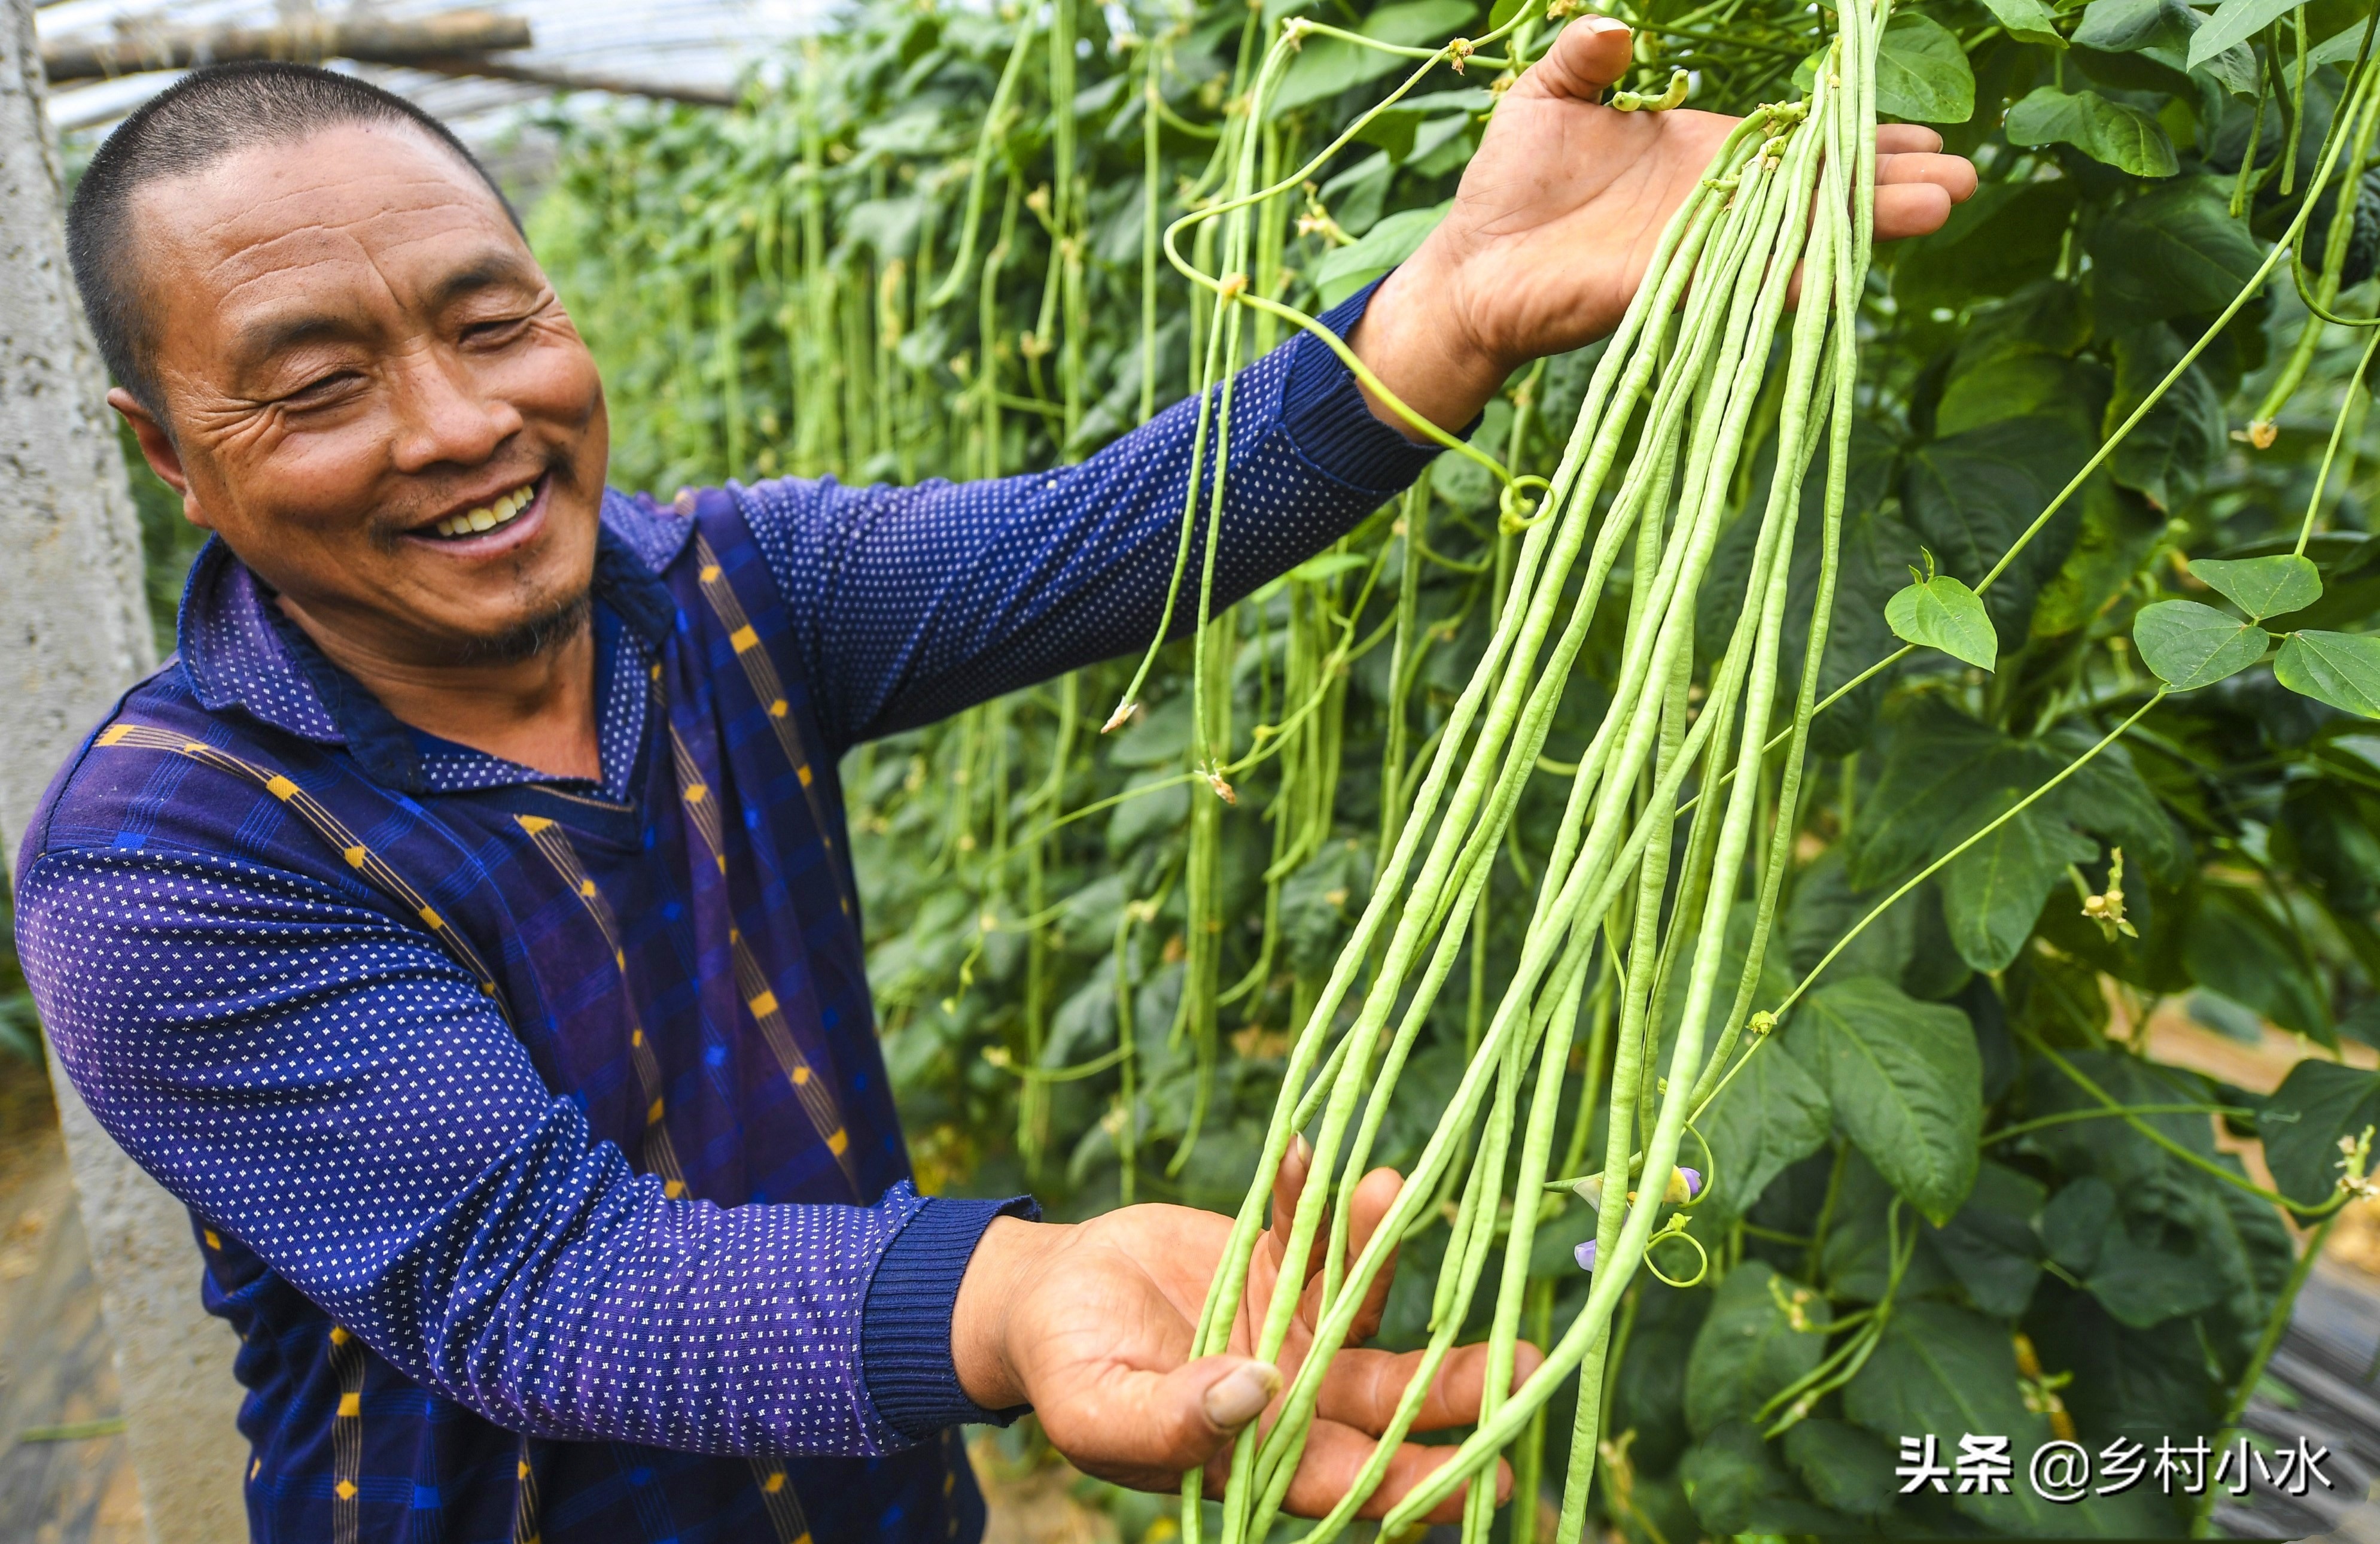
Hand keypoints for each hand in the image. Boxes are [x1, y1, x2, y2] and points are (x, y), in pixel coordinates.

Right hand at [950, 1141, 1537, 1519]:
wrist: (1044, 1296)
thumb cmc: (1065, 1371)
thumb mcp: (1099, 1410)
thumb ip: (1170, 1420)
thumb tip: (1254, 1394)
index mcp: (1257, 1455)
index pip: (1350, 1479)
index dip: (1419, 1482)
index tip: (1490, 1479)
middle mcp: (1294, 1396)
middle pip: (1386, 1395)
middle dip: (1453, 1382)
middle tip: (1526, 1362)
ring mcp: (1292, 1323)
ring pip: (1362, 1297)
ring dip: (1381, 1247)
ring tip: (1388, 1189)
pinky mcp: (1277, 1257)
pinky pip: (1305, 1224)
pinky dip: (1306, 1190)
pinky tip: (1304, 1151)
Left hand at [1349, 15, 1979, 432]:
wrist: (1470, 262)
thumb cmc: (1509, 183)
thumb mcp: (1546, 97)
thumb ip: (1585, 58)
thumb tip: (1613, 23)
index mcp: (1705, 155)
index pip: (1799, 143)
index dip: (1857, 135)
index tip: (1924, 132)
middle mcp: (1718, 205)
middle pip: (1819, 189)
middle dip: (1888, 182)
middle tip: (1964, 176)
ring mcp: (1702, 250)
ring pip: (1800, 234)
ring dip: (1865, 223)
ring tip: (1940, 206)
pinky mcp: (1673, 290)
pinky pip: (1743, 284)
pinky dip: (1791, 278)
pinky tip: (1839, 270)